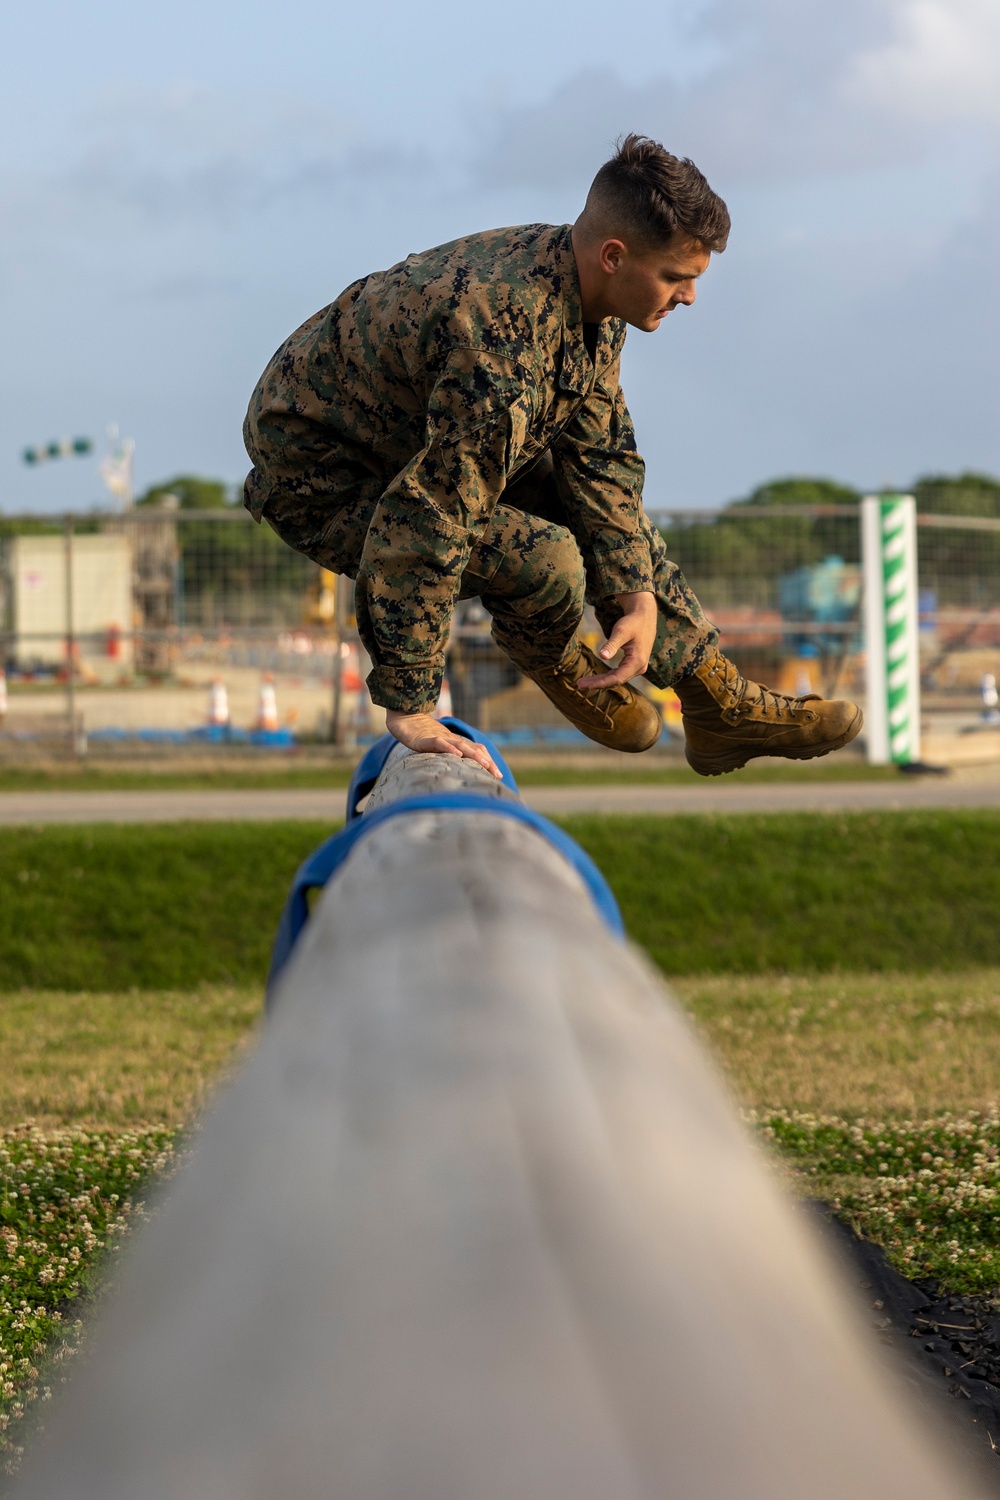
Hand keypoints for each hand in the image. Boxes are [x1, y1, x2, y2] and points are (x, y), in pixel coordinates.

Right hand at [385, 709, 501, 779]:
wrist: (404, 716)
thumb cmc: (420, 733)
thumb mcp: (437, 746)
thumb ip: (447, 755)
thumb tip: (458, 769)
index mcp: (455, 742)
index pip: (476, 750)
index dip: (488, 761)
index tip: (498, 775)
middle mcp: (451, 739)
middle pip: (473, 749)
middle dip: (487, 762)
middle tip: (497, 774)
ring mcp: (439, 738)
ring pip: (460, 745)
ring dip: (474, 755)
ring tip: (485, 765)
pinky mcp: (425, 739)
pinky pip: (439, 743)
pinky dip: (449, 748)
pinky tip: (457, 755)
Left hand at [578, 591, 656, 688]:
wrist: (644, 617)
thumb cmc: (632, 623)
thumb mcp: (621, 631)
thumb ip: (612, 644)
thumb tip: (602, 656)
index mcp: (637, 662)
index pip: (617, 678)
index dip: (602, 683)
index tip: (587, 685)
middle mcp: (639, 668)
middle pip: (616, 680)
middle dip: (598, 683)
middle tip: (579, 685)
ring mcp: (636, 668)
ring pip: (616, 679)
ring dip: (600, 681)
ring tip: (582, 683)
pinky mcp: (632, 665)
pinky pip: (618, 674)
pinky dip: (606, 676)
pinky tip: (594, 678)